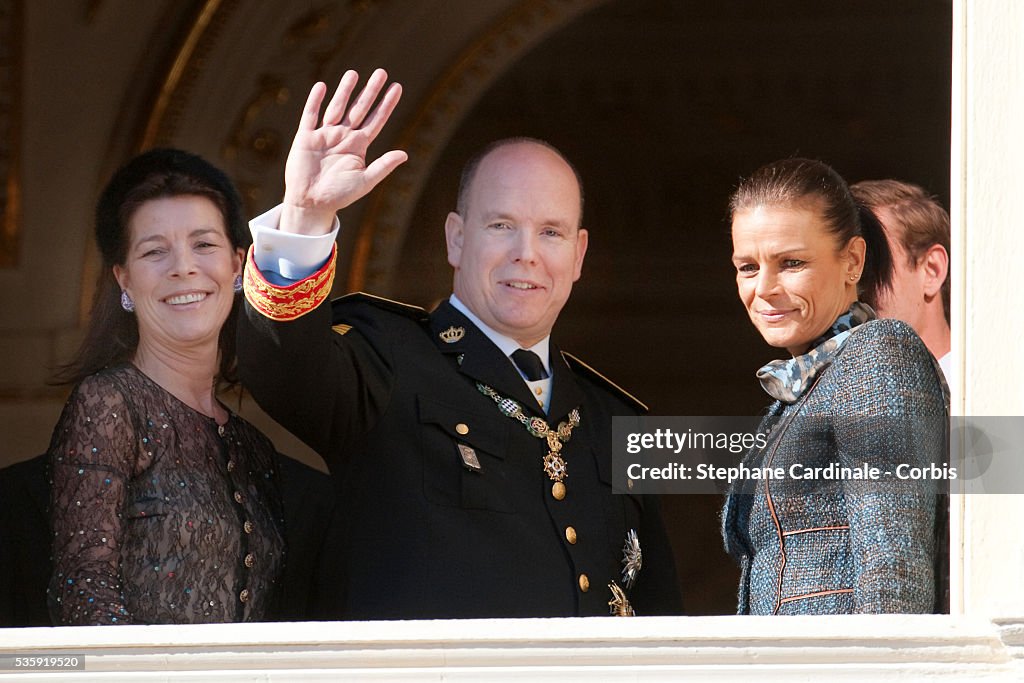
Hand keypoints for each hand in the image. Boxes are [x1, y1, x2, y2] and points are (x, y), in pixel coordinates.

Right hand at [281, 69, 407, 233]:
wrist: (311, 203)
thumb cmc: (339, 195)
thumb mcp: (365, 181)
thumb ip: (383, 166)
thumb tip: (404, 154)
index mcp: (358, 146)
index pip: (376, 120)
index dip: (386, 104)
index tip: (397, 88)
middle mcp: (343, 137)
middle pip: (359, 109)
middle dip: (370, 91)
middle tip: (381, 72)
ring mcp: (324, 135)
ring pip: (337, 107)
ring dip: (345, 91)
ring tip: (354, 73)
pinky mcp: (305, 138)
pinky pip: (310, 115)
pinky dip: (315, 101)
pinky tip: (322, 87)